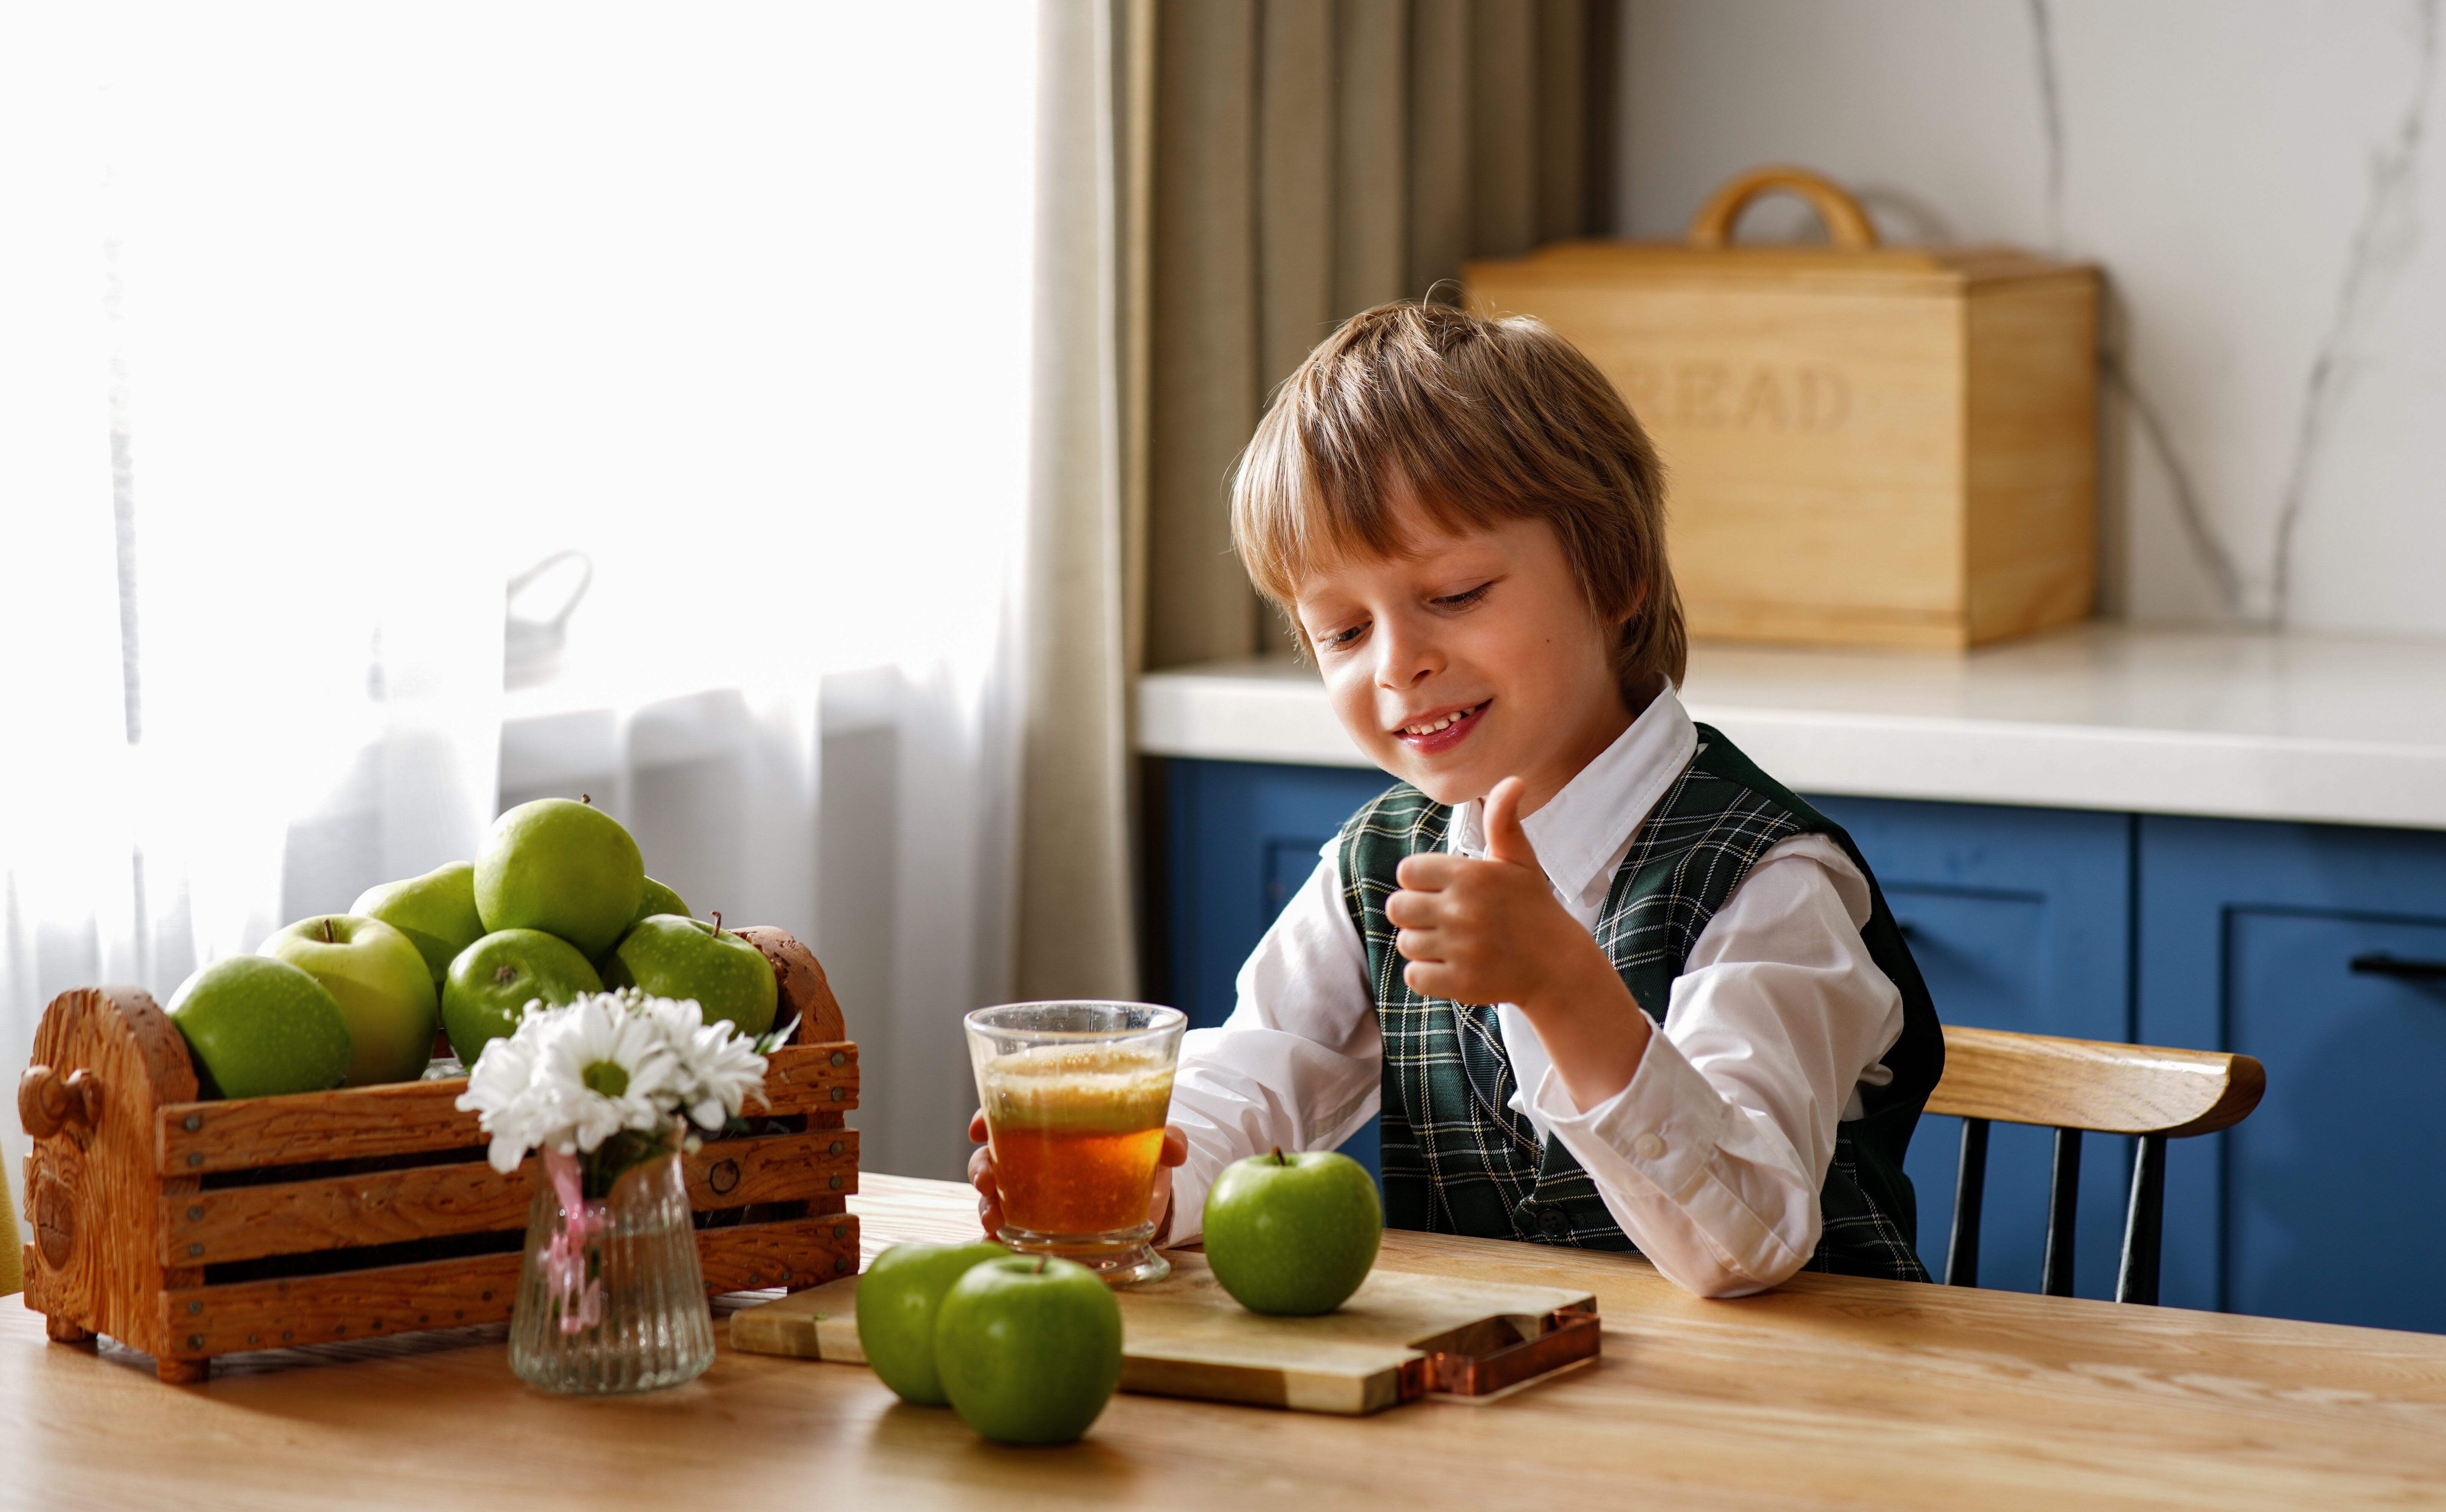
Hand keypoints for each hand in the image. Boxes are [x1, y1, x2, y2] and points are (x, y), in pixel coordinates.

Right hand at [968, 1110, 1189, 1241]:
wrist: (1150, 1197)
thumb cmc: (1140, 1153)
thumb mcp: (1152, 1142)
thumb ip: (1165, 1137)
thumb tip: (1174, 1150)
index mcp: (1052, 1121)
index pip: (1009, 1109)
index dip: (987, 1115)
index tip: (979, 1128)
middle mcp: (1033, 1154)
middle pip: (991, 1154)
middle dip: (981, 1166)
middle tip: (988, 1180)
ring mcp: (1032, 1191)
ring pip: (995, 1194)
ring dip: (987, 1204)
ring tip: (994, 1217)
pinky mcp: (1040, 1225)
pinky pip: (1011, 1231)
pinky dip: (1000, 1239)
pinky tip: (998, 1246)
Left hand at [1384, 775, 1650, 1109]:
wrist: (1558, 966)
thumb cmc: (1532, 906)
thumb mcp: (1520, 860)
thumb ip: (1504, 820)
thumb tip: (1513, 780)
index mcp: (1470, 875)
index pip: (1407, 872)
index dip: (1420, 882)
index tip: (1444, 890)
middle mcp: (1462, 910)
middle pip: (1397, 908)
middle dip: (1415, 914)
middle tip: (1444, 919)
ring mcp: (1460, 948)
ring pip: (1406, 943)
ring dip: (1423, 945)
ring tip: (1453, 944)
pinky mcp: (1459, 982)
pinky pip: (1414, 977)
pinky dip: (1427, 975)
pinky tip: (1451, 967)